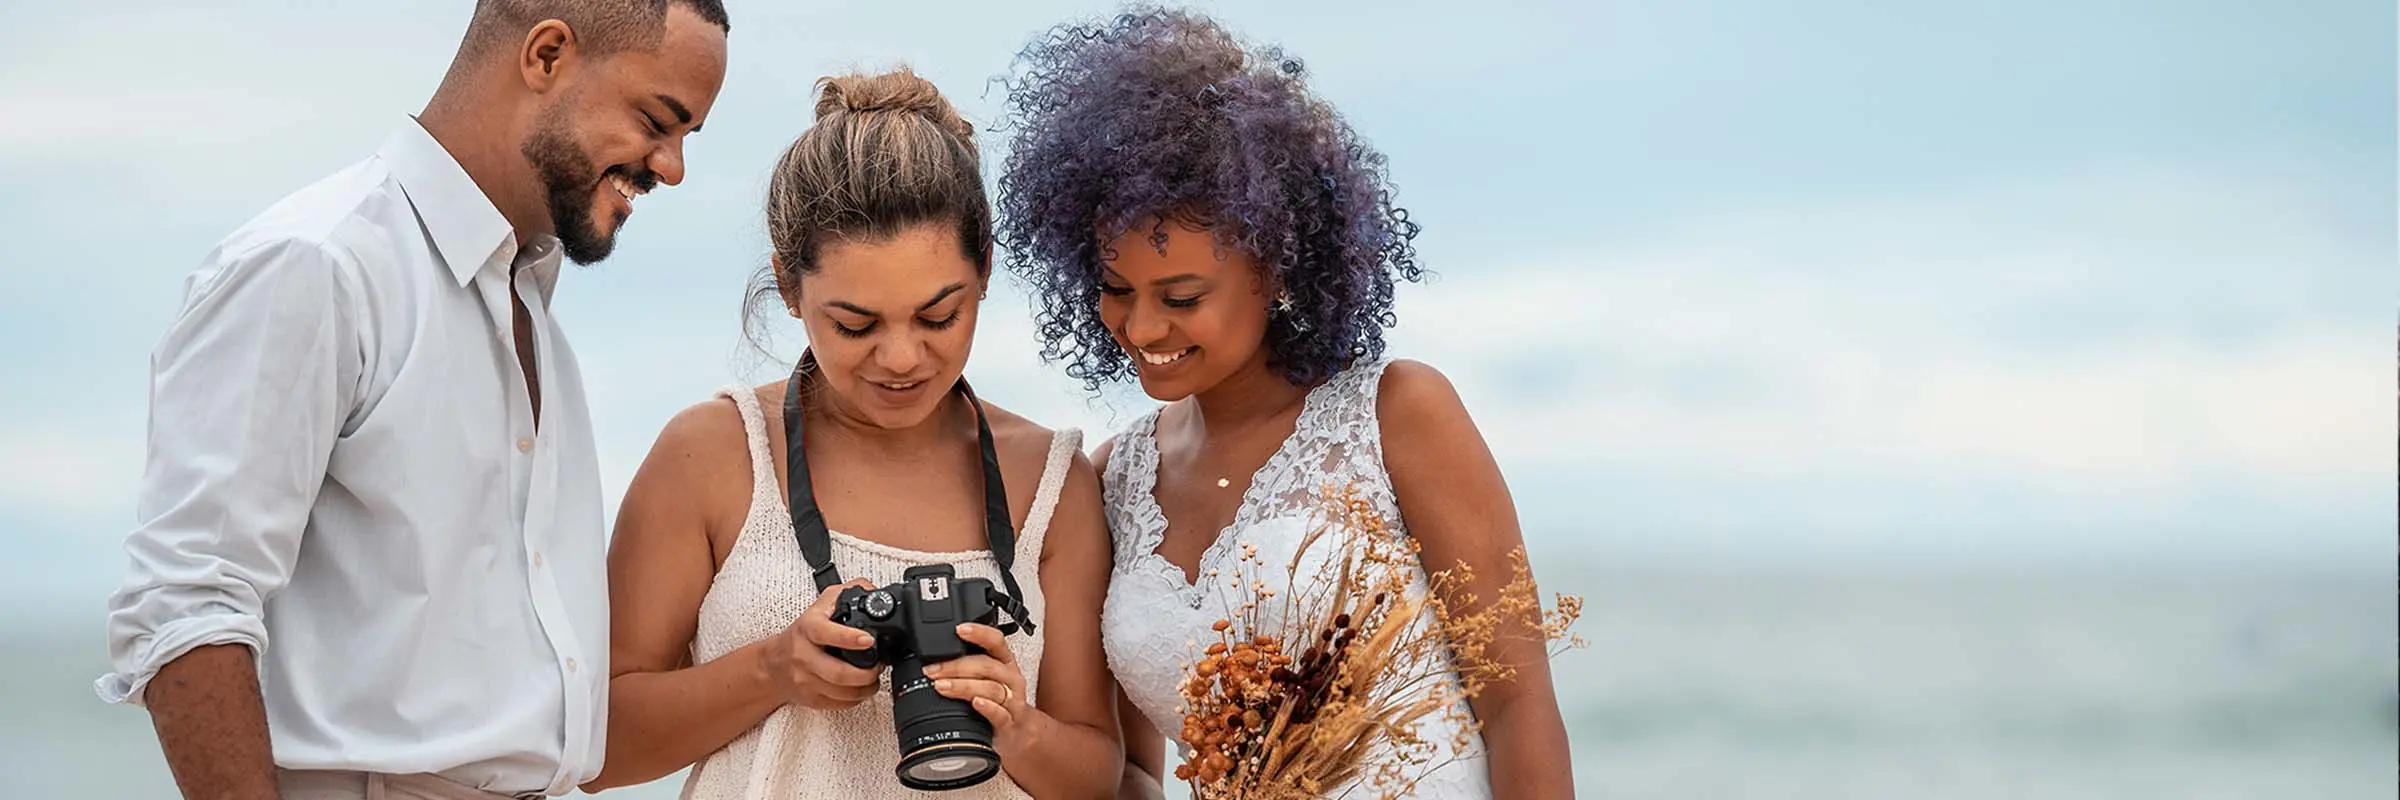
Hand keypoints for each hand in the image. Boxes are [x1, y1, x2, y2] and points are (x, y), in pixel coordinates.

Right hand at [759, 579, 884, 709]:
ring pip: (842, 692)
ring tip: (874, 679)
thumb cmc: (803, 632)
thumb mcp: (823, 604)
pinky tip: (860, 689)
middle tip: (879, 666)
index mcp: (808, 628)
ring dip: (866, 688)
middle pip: (838, 672)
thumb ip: (849, 592)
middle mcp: (803, 655)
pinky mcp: (809, 698)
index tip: (868, 640)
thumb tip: (876, 593)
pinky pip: (838, 704)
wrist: (775, 662)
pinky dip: (856, 699)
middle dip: (867, 673)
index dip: (849, 638)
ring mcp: (805, 679)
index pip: (826, 633)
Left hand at [925, 623, 1038, 746]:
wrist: (1017, 731)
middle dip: (956, 666)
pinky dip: (987, 707)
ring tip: (942, 686)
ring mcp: (1012, 699)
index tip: (959, 629)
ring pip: (990, 688)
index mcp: (1004, 661)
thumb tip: (931, 661)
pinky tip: (975, 703)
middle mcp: (1010, 677)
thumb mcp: (984, 678)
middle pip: (987, 666)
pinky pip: (1000, 712)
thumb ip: (966, 666)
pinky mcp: (1009, 721)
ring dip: (964, 686)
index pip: (996, 641)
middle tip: (932, 670)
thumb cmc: (996, 700)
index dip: (979, 633)